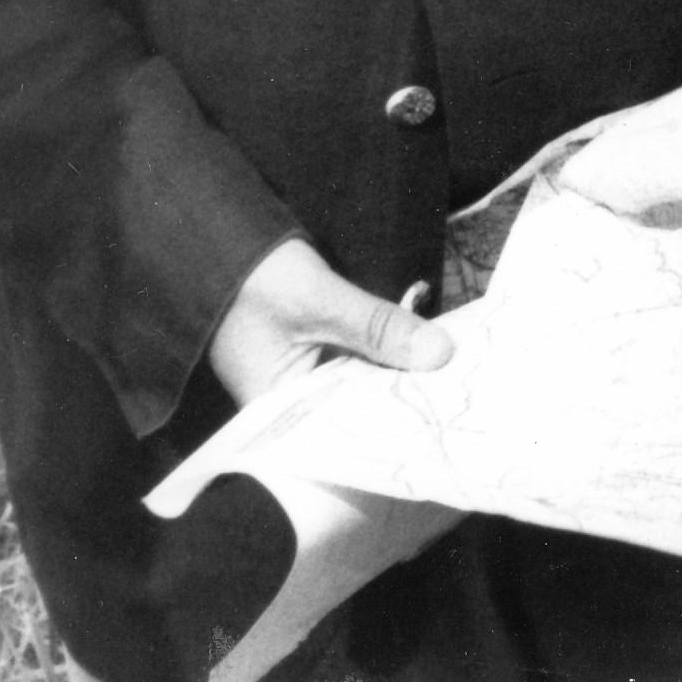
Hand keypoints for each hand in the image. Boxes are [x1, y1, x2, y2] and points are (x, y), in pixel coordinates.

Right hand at [207, 237, 453, 409]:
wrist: (219, 242)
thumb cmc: (254, 278)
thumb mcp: (321, 301)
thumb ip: (377, 328)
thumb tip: (439, 354)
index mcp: (273, 414)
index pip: (340, 439)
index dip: (391, 431)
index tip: (443, 422)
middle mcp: (288, 408)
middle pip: (356, 415)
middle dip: (404, 403)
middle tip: (462, 396)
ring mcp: (303, 383)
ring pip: (362, 390)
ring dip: (400, 378)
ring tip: (456, 378)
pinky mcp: (317, 360)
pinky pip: (359, 368)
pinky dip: (387, 360)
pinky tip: (427, 353)